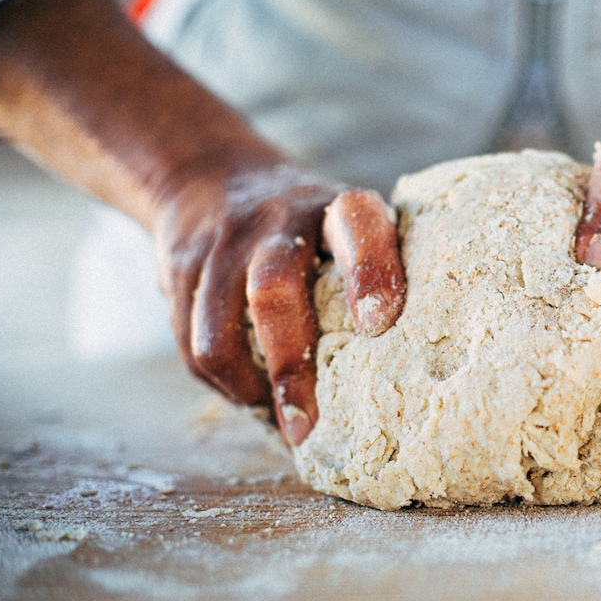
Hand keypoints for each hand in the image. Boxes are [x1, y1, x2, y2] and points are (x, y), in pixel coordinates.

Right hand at [156, 165, 404, 444]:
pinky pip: (192, 344)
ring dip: (249, 389)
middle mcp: (278, 218)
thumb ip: (380, 274)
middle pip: (273, 290)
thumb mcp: (350, 228)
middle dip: (290, 366)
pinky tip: (253, 398)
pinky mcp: (180, 268)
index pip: (355, 226)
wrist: (212, 175)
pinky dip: (225, 384)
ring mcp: (223, 243)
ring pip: (218, 331)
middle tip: (308, 425)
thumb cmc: (313, 228)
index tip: (377, 326)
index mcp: (335, 208)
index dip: (369, 272)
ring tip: (282, 423)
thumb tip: (419, 370)